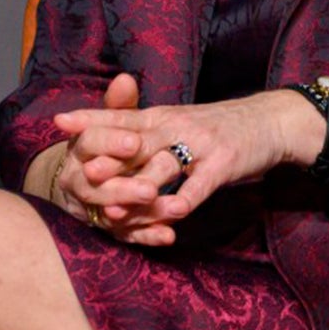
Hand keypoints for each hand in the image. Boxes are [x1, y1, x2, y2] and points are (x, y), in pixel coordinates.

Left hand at [55, 89, 309, 244]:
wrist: (270, 122)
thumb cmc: (216, 128)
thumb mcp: (176, 123)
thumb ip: (144, 134)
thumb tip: (106, 147)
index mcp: (160, 116)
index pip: (120, 115)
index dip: (90, 118)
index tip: (59, 122)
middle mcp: (176, 126)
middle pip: (136, 142)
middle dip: (107, 159)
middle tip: (80, 174)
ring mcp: (201, 144)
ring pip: (164, 166)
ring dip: (140, 188)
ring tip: (115, 208)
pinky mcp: (225, 163)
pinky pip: (201, 184)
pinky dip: (185, 199)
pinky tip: (171, 214)